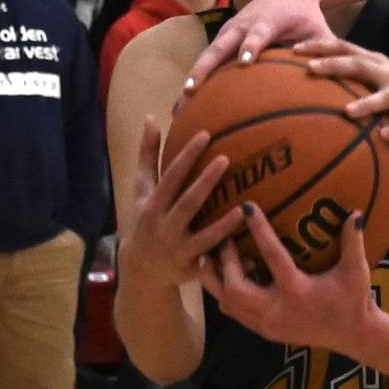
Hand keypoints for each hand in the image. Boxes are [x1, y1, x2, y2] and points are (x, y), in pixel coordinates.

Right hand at [117, 118, 243, 291]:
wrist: (142, 269)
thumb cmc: (147, 219)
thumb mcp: (142, 190)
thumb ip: (148, 156)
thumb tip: (150, 118)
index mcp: (152, 204)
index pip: (170, 176)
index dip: (186, 156)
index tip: (205, 135)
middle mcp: (164, 226)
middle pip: (186, 203)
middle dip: (204, 182)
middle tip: (226, 159)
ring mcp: (179, 248)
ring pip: (204, 236)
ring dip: (224, 223)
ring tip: (245, 206)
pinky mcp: (193, 267)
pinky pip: (213, 258)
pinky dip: (229, 250)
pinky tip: (246, 238)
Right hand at [185, 0, 335, 88]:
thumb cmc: (309, 15)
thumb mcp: (320, 31)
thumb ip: (327, 52)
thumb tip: (336, 82)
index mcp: (267, 21)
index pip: (257, 35)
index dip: (250, 47)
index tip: (244, 63)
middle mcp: (244, 24)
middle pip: (220, 45)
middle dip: (205, 67)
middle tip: (192, 89)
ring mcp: (231, 28)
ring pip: (209, 53)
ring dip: (195, 75)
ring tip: (181, 101)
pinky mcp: (226, 34)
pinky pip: (210, 56)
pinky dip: (199, 74)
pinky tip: (189, 98)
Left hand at [198, 201, 377, 352]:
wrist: (353, 336)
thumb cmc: (355, 300)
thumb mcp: (356, 271)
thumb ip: (353, 241)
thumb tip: (355, 212)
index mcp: (298, 291)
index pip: (273, 256)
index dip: (259, 230)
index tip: (247, 207)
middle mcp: (277, 309)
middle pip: (235, 287)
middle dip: (224, 262)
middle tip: (224, 239)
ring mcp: (268, 324)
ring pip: (228, 302)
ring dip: (217, 279)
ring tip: (213, 258)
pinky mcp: (265, 332)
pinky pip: (235, 313)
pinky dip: (225, 295)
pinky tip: (228, 278)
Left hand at [293, 36, 388, 155]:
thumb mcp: (373, 80)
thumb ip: (347, 74)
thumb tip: (306, 72)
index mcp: (375, 63)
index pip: (344, 48)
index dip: (321, 45)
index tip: (294, 48)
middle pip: (360, 65)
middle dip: (336, 65)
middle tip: (310, 69)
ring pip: (385, 98)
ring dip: (367, 104)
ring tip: (349, 112)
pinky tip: (385, 136)